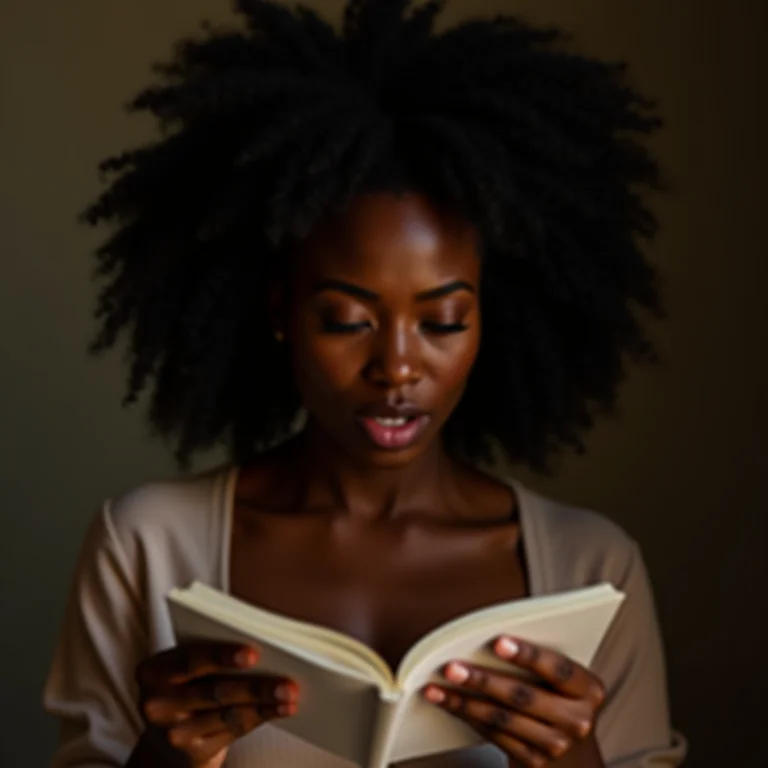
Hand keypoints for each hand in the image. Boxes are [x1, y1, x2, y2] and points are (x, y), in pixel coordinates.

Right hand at [135, 641, 298, 767]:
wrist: (166, 736)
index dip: (223, 656)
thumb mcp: (187, 667)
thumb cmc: (188, 683)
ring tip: (292, 695)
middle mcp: (158, 704)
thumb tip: (265, 648)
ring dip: (265, 703)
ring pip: (227, 713)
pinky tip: (281, 709)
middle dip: (255, 686)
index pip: (192, 660)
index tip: (253, 654)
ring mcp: (174, 733)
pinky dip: (261, 717)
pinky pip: (232, 730)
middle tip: (289, 681)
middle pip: (214, 691)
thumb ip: (211, 655)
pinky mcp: (192, 753)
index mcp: (155, 671)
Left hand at [422, 637, 605, 767]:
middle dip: (483, 680)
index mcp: (589, 689)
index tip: (498, 642)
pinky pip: (494, 735)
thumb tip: (490, 640)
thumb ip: (538, 660)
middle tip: (451, 667)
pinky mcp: (533, 761)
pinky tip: (447, 703)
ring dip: (464, 701)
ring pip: (502, 719)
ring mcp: (556, 745)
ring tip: (436, 686)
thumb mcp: (560, 677)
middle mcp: (578, 720)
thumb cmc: (558, 696)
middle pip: (524, 696)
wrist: (571, 750)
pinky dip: (466, 716)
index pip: (558, 669)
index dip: (528, 655)